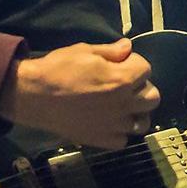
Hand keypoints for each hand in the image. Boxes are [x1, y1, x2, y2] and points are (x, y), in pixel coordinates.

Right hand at [0, 39, 158, 148]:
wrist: (33, 96)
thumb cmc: (57, 69)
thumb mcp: (84, 51)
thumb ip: (111, 51)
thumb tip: (128, 47)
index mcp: (121, 79)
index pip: (146, 69)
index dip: (133, 64)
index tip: (121, 63)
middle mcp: (123, 104)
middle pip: (153, 97)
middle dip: (142, 88)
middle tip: (125, 85)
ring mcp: (114, 125)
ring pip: (143, 122)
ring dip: (136, 112)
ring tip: (120, 106)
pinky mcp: (101, 140)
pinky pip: (123, 140)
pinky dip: (119, 132)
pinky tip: (108, 122)